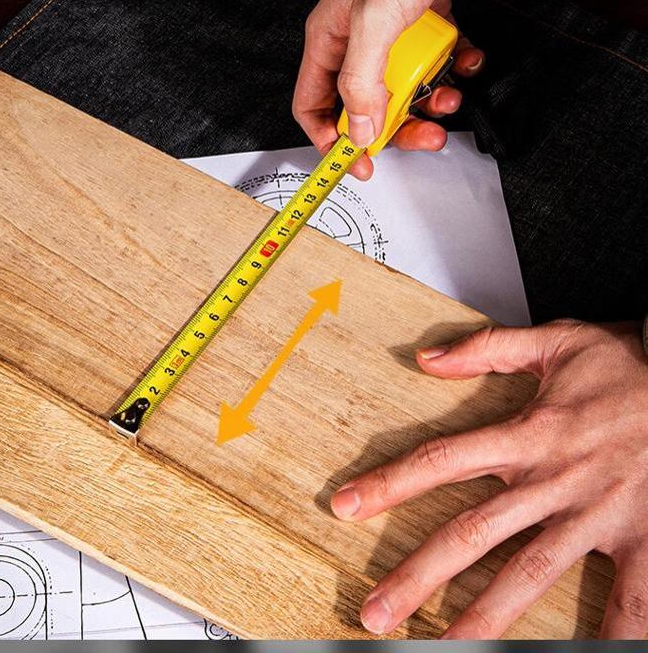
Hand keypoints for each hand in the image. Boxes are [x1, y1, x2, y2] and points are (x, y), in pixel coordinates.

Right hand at [293, 0, 488, 179]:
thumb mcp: (375, 20)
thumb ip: (364, 81)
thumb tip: (360, 132)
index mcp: (330, 40)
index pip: (314, 105)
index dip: (332, 141)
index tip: (359, 164)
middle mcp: (357, 40)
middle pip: (367, 105)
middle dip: (396, 126)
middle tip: (424, 133)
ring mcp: (392, 31)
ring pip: (406, 86)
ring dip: (431, 99)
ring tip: (451, 93)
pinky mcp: (426, 19)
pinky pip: (437, 60)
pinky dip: (455, 67)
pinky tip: (467, 58)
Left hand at [331, 320, 647, 637]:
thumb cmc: (629, 364)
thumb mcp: (554, 342)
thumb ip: (485, 348)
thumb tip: (426, 358)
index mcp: (527, 433)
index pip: (441, 461)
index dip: (389, 484)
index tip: (346, 507)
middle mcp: (552, 480)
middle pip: (471, 534)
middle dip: (418, 575)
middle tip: (374, 611)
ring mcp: (594, 515)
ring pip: (527, 575)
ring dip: (483, 619)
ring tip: (441, 650)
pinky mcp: (640, 539)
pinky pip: (625, 602)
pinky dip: (605, 635)